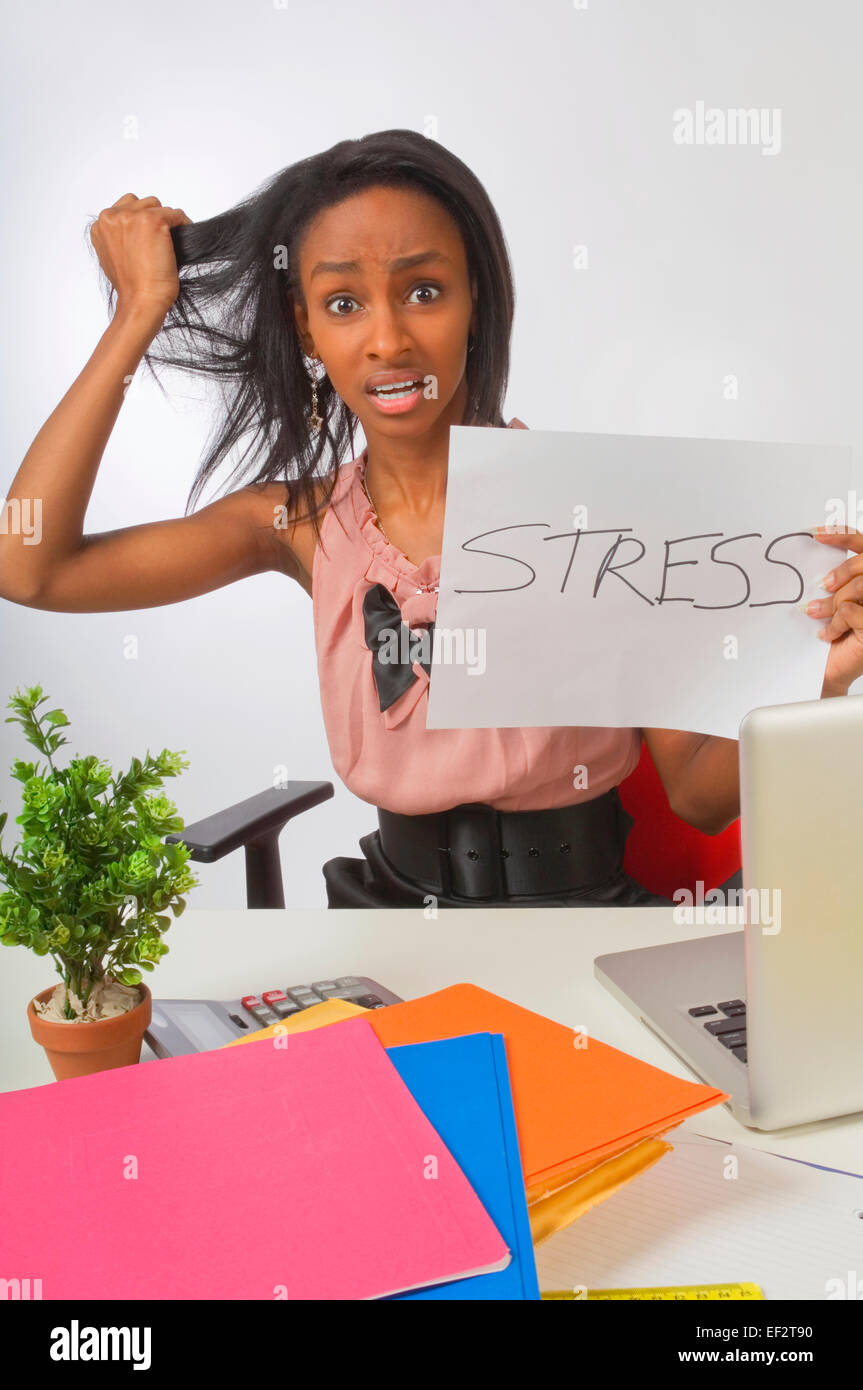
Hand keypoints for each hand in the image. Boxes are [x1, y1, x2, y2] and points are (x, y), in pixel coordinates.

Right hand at [89, 193, 192, 313]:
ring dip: (166, 220)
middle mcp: (111, 217)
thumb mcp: (115, 256)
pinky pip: (175, 214)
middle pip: (141, 203)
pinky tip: (184, 238)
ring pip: (157, 206)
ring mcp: (131, 217)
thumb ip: (119, 237)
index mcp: (99, 225)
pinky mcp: (152, 221)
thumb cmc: (132, 286)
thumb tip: (138, 229)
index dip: (140, 221)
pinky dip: (183, 224)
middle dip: (153, 218)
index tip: (150, 235)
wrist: (141, 300)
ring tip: (170, 242)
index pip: (124, 207)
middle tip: (162, 240)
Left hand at [805, 526, 862, 695]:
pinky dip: (834, 623)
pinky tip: (827, 635)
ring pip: (859, 588)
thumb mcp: (831, 600)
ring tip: (815, 614)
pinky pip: (851, 612)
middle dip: (841, 572)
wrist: (828, 671)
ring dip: (832, 603)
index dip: (842, 536)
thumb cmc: (832, 635)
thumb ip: (833, 578)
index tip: (814, 533)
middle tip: (821, 586)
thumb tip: (813, 549)